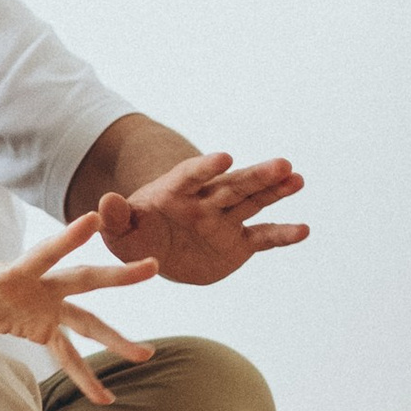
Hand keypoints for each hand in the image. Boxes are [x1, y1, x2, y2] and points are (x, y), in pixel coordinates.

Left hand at [0, 214, 157, 407]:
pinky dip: (84, 377)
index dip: (67, 239)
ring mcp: (46, 308)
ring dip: (114, 339)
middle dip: (115, 276)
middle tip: (151, 267)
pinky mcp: (43, 329)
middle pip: (82, 280)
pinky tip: (105, 399)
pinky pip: (68, 356)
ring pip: (87, 323)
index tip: (93, 220)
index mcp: (16, 271)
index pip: (44, 253)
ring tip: (145, 356)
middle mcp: (40, 286)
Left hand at [95, 151, 307, 287]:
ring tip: (297, 179)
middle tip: (282, 164)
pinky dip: (282, 234)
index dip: (205, 168)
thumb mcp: (119, 232)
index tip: (224, 158)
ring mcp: (224, 220)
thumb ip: (115, 218)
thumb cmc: (134, 236)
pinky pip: (263, 237)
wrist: (157, 252)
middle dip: (256, 175)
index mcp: (175, 192)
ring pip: (253, 202)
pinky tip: (304, 229)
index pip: (191, 176)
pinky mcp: (238, 242)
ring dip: (275, 191)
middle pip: (233, 185)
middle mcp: (205, 201)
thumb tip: (106, 202)